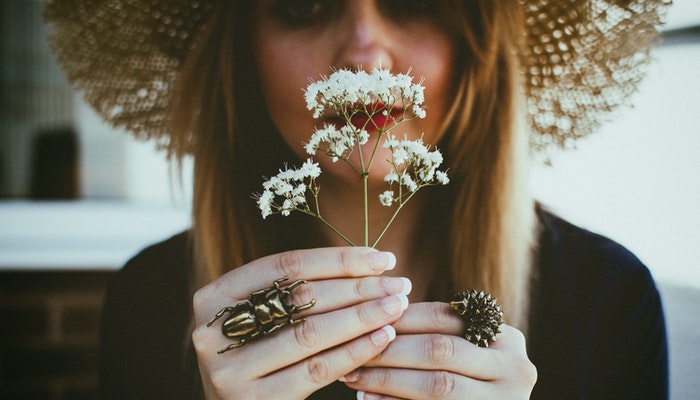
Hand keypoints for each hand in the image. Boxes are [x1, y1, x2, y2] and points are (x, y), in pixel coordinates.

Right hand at [191, 247, 411, 398]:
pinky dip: (354, 350)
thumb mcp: (262, 318)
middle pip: (300, 297)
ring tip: (396, 306)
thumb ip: (295, 292)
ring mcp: (229, 370)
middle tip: (399, 283)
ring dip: (362, 316)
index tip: (381, 258)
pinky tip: (382, 338)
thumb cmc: (260, 356)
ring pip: (310, 332)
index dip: (339, 259)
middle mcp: (213, 330)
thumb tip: (370, 264)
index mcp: (215, 297)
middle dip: (357, 287)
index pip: (286, 265)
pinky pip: (316, 370)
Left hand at [341, 302, 536, 398]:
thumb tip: (377, 312)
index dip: (403, 317)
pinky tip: (369, 399)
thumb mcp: (467, 353)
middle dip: (391, 348)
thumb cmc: (469, 382)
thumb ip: (436, 334)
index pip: (446, 317)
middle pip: (441, 349)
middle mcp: (515, 368)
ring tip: (354, 375)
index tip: (366, 317)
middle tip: (354, 347)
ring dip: (388, 379)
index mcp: (506, 339)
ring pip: (437, 384)